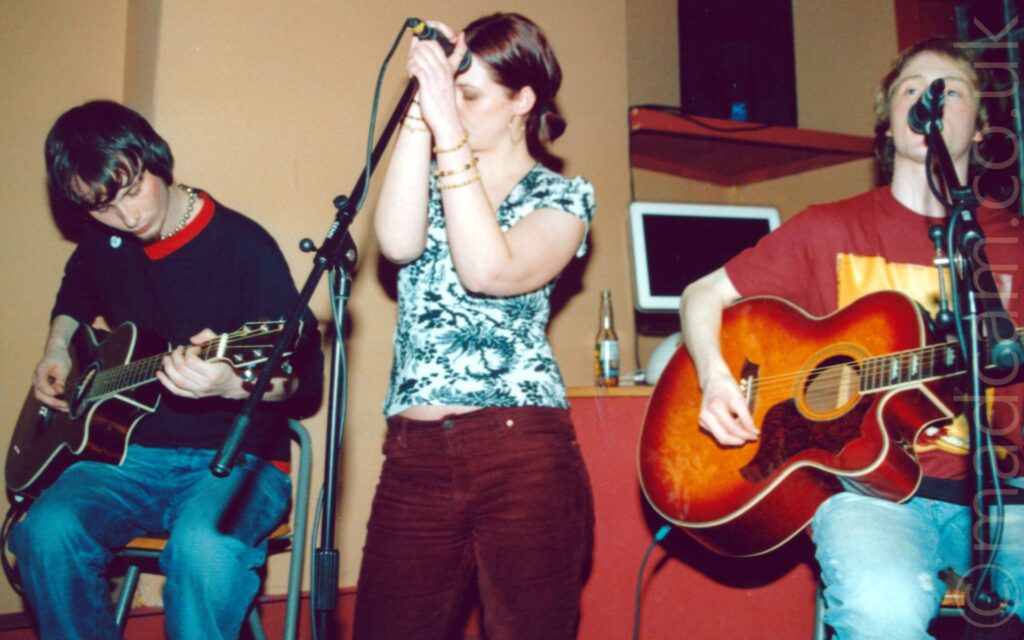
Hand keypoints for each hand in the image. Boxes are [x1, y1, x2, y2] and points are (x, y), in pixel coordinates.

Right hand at [33, 349, 71, 411]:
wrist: (56, 352)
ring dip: (53, 404)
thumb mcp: (63, 367)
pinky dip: (54, 402)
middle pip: (39, 394)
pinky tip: (64, 406)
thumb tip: (59, 391)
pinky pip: (46, 396)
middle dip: (52, 402)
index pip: (41, 385)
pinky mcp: (43, 387)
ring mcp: (38, 383)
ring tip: (66, 408)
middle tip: (65, 406)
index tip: (61, 392)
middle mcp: (36, 378)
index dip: (50, 391)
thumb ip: (60, 380)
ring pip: (42, 397)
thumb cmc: (59, 358)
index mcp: (40, 371)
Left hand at [156, 329, 245, 399]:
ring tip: (167, 358)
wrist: (234, 383)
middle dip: (176, 356)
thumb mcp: (223, 346)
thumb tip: (192, 340)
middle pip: (181, 369)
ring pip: (177, 380)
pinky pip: (176, 390)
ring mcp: (199, 391)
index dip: (189, 351)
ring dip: (168, 367)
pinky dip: (165, 382)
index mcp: (214, 372)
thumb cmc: (228, 363)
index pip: (191, 361)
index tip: (194, 348)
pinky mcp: (194, 396)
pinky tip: (160, 374)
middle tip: (178, 350)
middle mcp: (205, 384)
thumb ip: (208, 337)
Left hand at [407, 21, 467, 140]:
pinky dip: (410, 69)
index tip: (417, 53)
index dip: (422, 44)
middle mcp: (442, 68)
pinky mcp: (426, 83)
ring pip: (418, 54)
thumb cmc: (444, 104)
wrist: (446, 121)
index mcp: (447, 67)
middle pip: (425, 46)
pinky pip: (415, 66)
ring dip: (411, 60)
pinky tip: (411, 77)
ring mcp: (434, 75)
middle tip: (412, 62)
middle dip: (414, 50)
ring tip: (411, 70)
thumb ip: (444, 67)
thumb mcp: (448, 82)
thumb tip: (436, 59)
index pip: (434, 44)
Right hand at [698, 370, 758, 445]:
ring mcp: (702, 420)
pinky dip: (728, 433)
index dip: (746, 434)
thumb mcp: (740, 399)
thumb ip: (746, 417)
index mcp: (715, 408)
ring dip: (734, 438)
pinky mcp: (703, 423)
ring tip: (745, 431)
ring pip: (720, 438)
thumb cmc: (727, 388)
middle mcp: (705, 416)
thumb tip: (754, 432)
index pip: (732, 428)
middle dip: (739, 440)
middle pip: (723, 437)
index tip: (756, 434)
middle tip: (751, 437)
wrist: (713, 380)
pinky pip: (717, 434)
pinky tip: (736, 427)